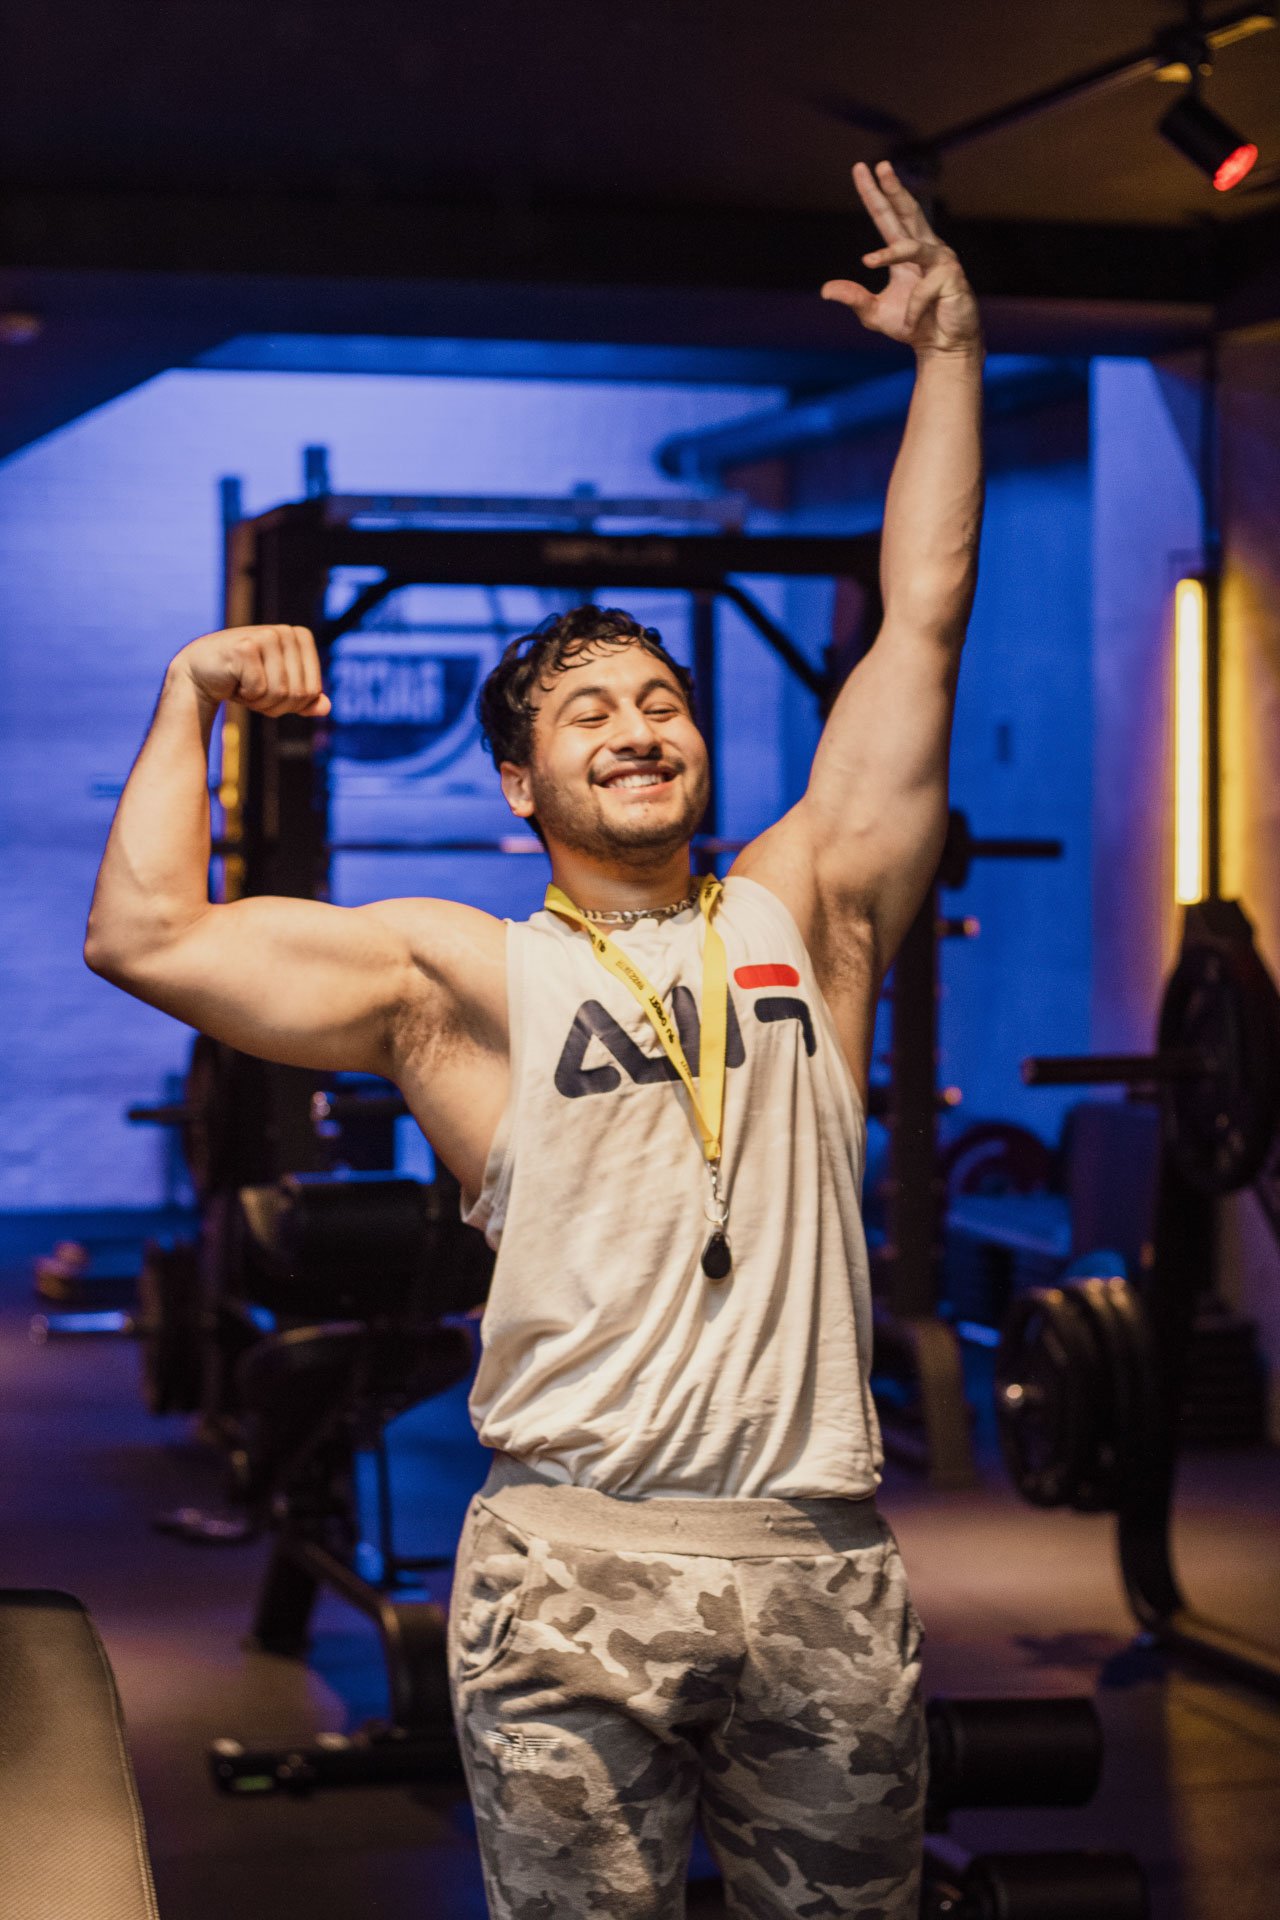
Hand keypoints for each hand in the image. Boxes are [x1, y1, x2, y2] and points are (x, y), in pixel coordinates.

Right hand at [176, 624, 330, 717]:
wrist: (201, 672)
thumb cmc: (243, 680)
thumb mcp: (279, 691)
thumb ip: (305, 699)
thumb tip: (326, 708)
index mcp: (301, 637)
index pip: (313, 690)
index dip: (293, 703)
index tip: (272, 691)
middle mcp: (286, 632)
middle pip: (298, 694)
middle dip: (276, 705)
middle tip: (254, 691)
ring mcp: (266, 635)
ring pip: (280, 693)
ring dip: (260, 702)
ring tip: (244, 686)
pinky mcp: (245, 647)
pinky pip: (259, 689)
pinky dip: (246, 696)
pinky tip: (233, 681)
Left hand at [821, 161, 980, 357]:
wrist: (942, 347)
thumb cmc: (913, 326)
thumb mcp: (874, 312)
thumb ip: (854, 298)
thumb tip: (825, 290)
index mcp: (904, 252)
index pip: (885, 217)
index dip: (874, 194)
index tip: (861, 168)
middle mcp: (924, 249)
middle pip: (907, 211)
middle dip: (894, 189)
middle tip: (881, 166)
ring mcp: (940, 260)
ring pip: (911, 245)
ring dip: (889, 253)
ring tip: (868, 262)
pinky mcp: (952, 277)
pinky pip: (922, 290)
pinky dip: (913, 308)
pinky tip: (912, 323)